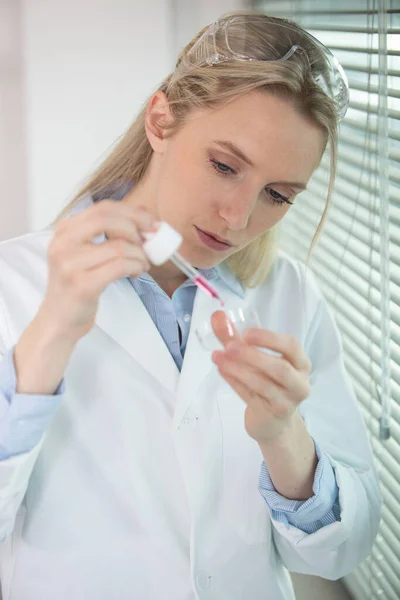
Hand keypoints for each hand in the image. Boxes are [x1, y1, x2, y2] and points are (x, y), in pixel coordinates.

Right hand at [41, 200, 155, 341]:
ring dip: (139, 254)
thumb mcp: (86, 252)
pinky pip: (120, 266)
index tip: (151, 222)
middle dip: (136, 229)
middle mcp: (63, 243)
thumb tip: (144, 217)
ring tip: (142, 263)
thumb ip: (109, 233)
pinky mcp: (82, 284)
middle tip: (149, 242)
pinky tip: (137, 272)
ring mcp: (70, 264)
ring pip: (119, 246)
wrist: (60, 319)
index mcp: (65, 231)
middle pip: (108, 220)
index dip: (132, 212)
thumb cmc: (78, 284)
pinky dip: (136, 267)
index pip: (102, 208)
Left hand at [211, 311, 311, 446]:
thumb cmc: (267, 383)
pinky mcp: (271, 415)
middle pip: (280, 368)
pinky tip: (221, 370)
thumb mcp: (255, 359)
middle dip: (252, 355)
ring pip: (262, 385)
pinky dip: (235, 381)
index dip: (270, 338)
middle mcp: (299, 382)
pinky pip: (251, 396)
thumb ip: (237, 338)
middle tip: (228, 346)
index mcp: (300, 363)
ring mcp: (287, 401)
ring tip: (218, 357)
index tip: (246, 333)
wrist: (272, 422)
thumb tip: (217, 316)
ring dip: (238, 369)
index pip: (292, 346)